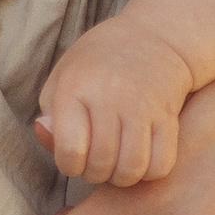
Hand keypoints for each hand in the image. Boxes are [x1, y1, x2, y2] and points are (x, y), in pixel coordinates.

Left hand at [35, 12, 194, 189]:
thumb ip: (50, 114)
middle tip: (95, 160)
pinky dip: (148, 172)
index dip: (69, 164)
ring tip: (117, 163)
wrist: (155, 38)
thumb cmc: (98, 63)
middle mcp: (111, 97)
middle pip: (101, 164)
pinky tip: (141, 158)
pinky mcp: (168, 116)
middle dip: (94, 173)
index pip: (70, 150)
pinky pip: (160, 164)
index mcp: (76, 88)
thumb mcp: (63, 77)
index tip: (73, 155)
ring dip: (121, 177)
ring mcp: (143, 107)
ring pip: (132, 169)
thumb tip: (45, 136)